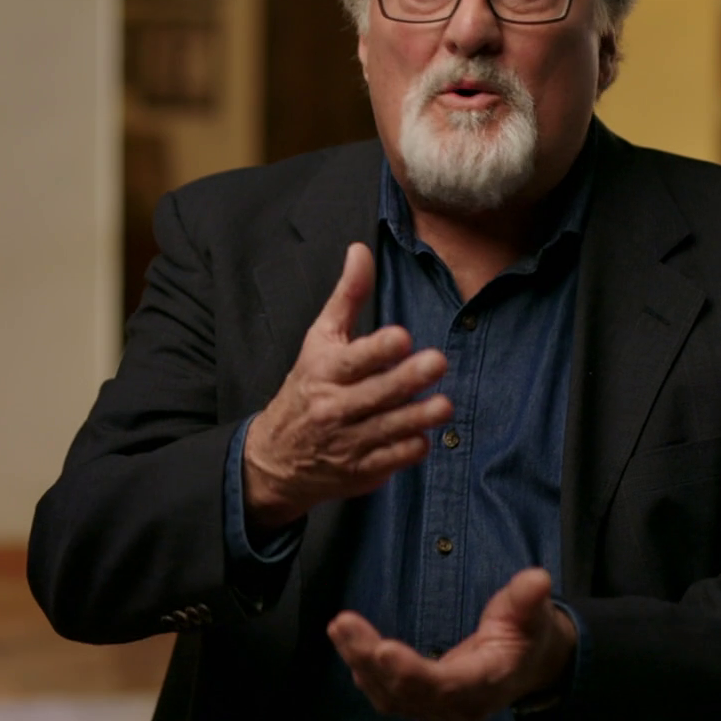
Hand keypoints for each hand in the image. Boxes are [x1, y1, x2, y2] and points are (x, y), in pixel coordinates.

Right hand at [243, 242, 451, 528]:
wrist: (276, 456)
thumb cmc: (306, 387)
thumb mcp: (319, 339)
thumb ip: (346, 296)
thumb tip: (361, 250)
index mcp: (324, 371)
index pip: (353, 359)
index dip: (377, 349)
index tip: (401, 337)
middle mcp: (334, 407)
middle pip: (376, 393)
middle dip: (407, 379)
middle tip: (437, 362)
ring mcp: (348, 442)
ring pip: (389, 429)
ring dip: (419, 417)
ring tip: (443, 405)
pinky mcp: (362, 470)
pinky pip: (393, 459)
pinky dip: (410, 447)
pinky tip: (425, 435)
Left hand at [327, 568, 576, 720]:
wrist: (527, 664)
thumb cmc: (527, 634)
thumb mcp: (533, 613)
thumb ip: (528, 598)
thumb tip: (537, 579)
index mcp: (487, 683)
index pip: (446, 685)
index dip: (413, 672)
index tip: (384, 648)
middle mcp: (459, 705)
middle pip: (407, 692)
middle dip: (371, 659)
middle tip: (344, 624)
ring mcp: (438, 708)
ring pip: (390, 695)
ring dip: (360, 663)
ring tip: (339, 628)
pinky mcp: (422, 703)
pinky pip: (387, 694)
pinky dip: (364, 672)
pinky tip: (348, 645)